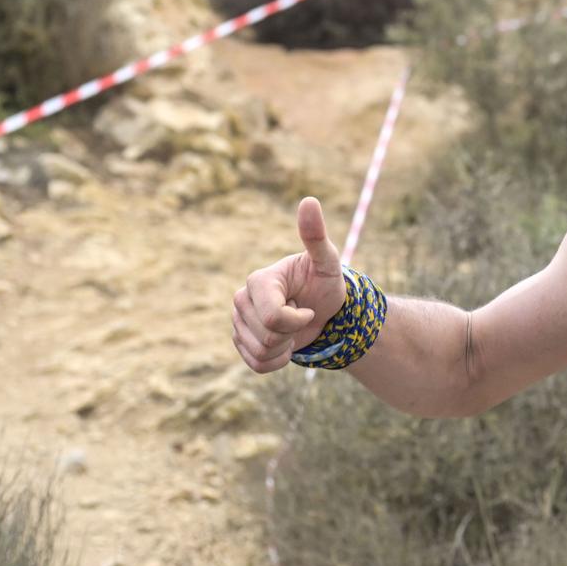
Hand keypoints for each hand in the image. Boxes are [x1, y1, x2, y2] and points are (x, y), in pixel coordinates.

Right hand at [232, 197, 347, 374]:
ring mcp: (238, 321)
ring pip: (260, 352)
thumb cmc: (326, 283)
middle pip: (267, 336)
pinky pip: (255, 364)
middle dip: (291, 333)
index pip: (273, 317)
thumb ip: (316, 236)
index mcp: (258, 281)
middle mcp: (241, 299)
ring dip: (284, 349)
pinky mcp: (241, 340)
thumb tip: (309, 201)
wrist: (324, 310)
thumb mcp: (328, 262)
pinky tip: (285, 346)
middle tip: (301, 317)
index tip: (309, 308)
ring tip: (293, 330)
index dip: (298, 320)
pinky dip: (275, 362)